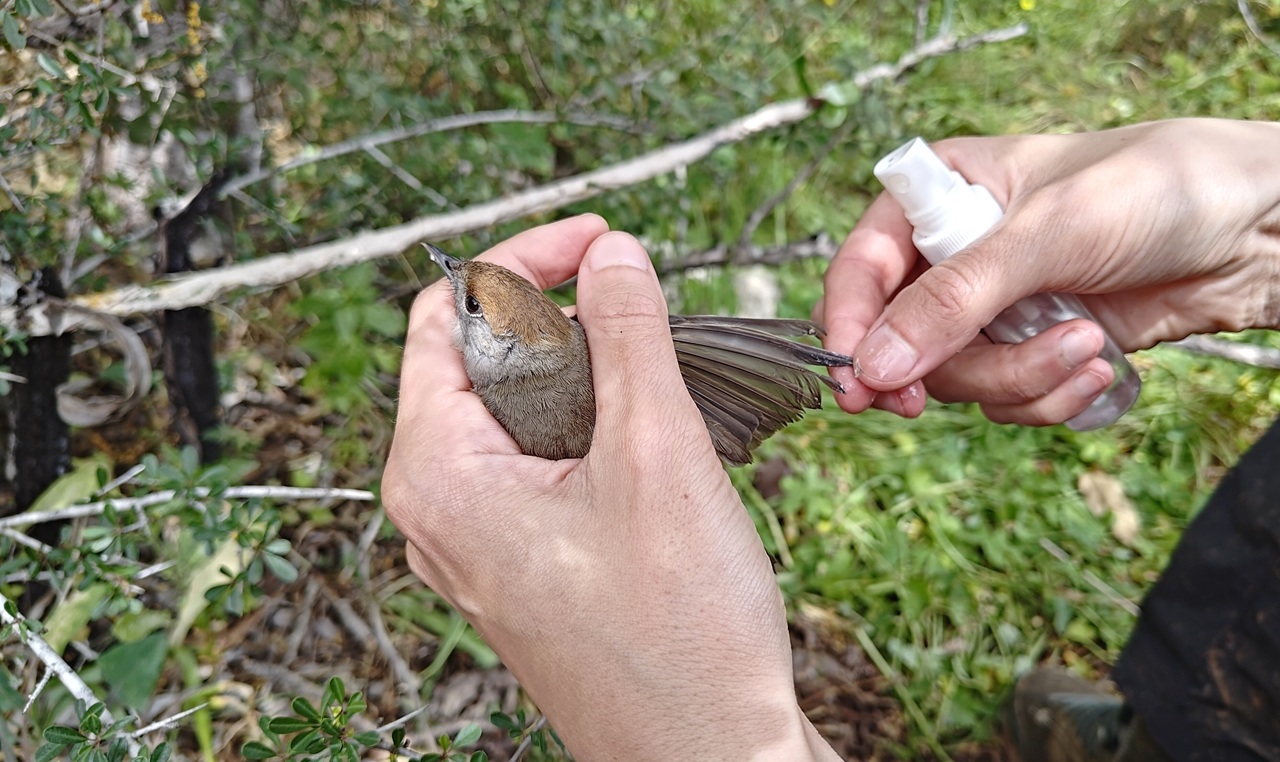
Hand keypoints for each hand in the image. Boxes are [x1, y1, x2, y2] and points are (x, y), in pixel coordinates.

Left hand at [384, 216, 839, 760]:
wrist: (710, 758)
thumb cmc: (680, 638)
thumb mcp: (657, 456)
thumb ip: (628, 334)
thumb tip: (613, 255)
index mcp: (437, 474)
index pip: (446, 318)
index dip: (521, 260)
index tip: (598, 241)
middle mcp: (440, 508)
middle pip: (482, 363)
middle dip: (564, 320)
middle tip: (645, 309)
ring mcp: (480, 542)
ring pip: (520, 415)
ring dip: (590, 377)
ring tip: (663, 381)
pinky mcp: (524, 564)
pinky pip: (543, 466)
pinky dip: (595, 431)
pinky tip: (658, 443)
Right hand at [821, 118, 1279, 424]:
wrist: (1257, 226)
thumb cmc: (1154, 189)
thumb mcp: (1044, 235)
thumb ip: (954, 301)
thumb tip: (875, 365)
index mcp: (937, 196)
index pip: (861, 269)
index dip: (848, 327)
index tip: (857, 383)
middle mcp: (955, 255)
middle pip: (902, 340)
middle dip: (944, 370)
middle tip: (928, 404)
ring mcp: (996, 307)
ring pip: (958, 379)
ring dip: (1021, 379)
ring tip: (1087, 347)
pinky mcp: (1037, 348)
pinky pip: (1010, 398)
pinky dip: (1052, 395)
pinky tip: (1103, 363)